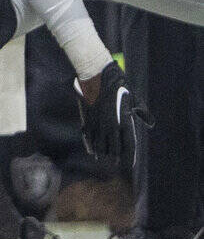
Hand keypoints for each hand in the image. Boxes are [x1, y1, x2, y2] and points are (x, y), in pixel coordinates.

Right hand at [75, 61, 151, 176]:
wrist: (97, 74)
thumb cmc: (117, 83)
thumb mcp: (133, 96)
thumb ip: (141, 111)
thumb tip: (149, 123)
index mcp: (124, 120)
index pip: (129, 145)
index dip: (129, 156)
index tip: (129, 165)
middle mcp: (111, 125)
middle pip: (113, 149)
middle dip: (115, 157)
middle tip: (115, 163)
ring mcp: (98, 123)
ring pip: (100, 145)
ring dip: (102, 153)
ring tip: (103, 158)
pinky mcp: (88, 118)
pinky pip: (89, 137)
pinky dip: (90, 145)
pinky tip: (92, 151)